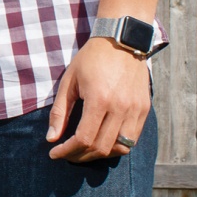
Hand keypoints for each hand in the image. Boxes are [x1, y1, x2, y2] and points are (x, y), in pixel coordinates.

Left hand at [47, 36, 151, 162]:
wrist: (122, 40)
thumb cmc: (91, 59)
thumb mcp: (69, 81)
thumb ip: (60, 111)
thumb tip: (52, 138)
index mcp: (99, 99)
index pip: (84, 139)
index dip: (67, 151)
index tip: (55, 153)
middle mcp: (121, 108)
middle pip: (101, 148)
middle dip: (80, 156)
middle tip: (67, 154)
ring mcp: (135, 109)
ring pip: (120, 148)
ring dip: (100, 154)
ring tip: (85, 151)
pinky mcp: (144, 109)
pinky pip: (132, 139)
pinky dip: (117, 146)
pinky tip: (103, 142)